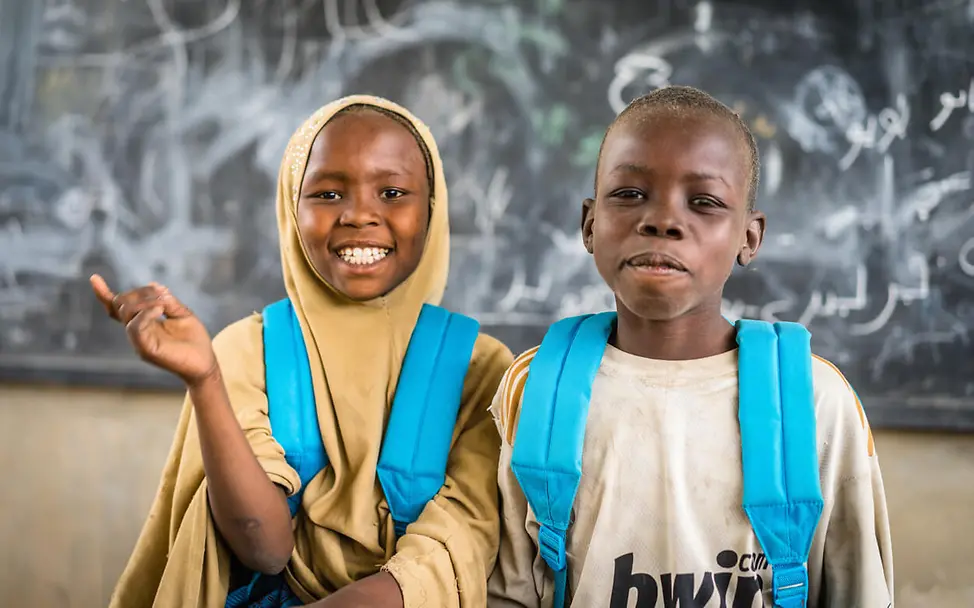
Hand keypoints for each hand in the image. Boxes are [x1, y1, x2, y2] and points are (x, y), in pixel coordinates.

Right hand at [90, 274, 218, 386]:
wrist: (205, 364)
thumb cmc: (194, 341)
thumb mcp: (182, 314)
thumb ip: (168, 301)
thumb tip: (154, 285)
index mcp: (142, 323)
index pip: (117, 309)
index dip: (104, 295)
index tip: (93, 278)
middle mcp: (137, 332)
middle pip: (121, 304)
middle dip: (140, 292)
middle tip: (164, 296)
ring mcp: (139, 341)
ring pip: (127, 313)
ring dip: (146, 301)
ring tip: (164, 305)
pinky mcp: (146, 350)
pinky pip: (136, 327)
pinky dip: (146, 313)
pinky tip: (160, 310)